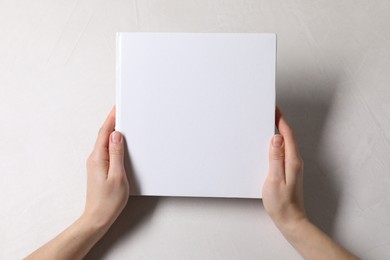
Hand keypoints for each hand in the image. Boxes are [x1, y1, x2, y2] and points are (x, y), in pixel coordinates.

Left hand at [26, 107, 129, 259]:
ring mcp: (95, 163)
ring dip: (112, 131)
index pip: (105, 132)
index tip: (117, 107)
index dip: (111, 118)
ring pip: (104, 142)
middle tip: (121, 111)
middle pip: (104, 134)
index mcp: (98, 158)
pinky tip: (119, 142)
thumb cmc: (109, 200)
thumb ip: (116, 154)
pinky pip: (106, 150)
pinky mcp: (99, 168)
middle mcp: (94, 158)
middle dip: (112, 121)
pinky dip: (113, 142)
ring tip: (122, 122)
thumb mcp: (117, 175)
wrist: (98, 217)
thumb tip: (116, 135)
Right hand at [262, 107, 305, 227]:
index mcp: (292, 161)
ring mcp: (293, 167)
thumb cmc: (282, 203)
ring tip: (269, 125)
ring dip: (279, 133)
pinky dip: (277, 144)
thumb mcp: (275, 179)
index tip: (275, 110)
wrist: (290, 220)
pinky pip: (284, 152)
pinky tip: (270, 146)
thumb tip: (276, 138)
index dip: (281, 121)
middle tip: (270, 113)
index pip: (287, 135)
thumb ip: (276, 158)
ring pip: (286, 144)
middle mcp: (295, 161)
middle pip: (288, 137)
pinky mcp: (289, 172)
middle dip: (280, 123)